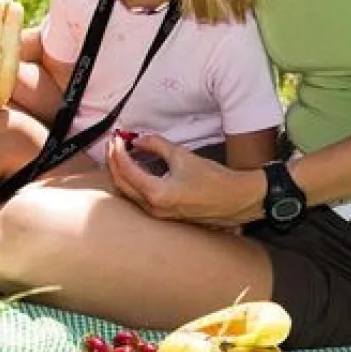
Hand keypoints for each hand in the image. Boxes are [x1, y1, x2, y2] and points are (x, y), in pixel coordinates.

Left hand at [105, 132, 262, 228]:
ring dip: (120, 171)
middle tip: (113, 142)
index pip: (126, 169)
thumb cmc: (215, 180)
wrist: (237, 200)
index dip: (117, 150)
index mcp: (157, 194)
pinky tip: (134, 166)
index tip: (117, 136)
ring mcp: (158, 215)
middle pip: (120, 183)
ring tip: (120, 151)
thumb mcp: (183, 156)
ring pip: (127, 192)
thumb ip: (156, 144)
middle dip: (113, 160)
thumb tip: (138, 140)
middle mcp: (154, 208)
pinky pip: (138, 197)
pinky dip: (131, 181)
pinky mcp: (164, 215)